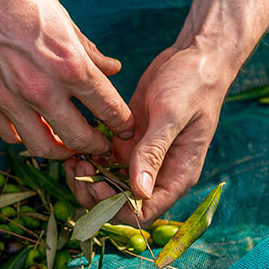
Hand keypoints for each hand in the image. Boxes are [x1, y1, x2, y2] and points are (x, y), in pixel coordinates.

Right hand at [0, 0, 134, 156]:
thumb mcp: (61, 14)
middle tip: (100, 146)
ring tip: (67, 145)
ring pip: (42, 147)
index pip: (107, 107)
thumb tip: (111, 68)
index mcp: (68, 64)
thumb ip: (87, 49)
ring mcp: (9, 98)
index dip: (122, 123)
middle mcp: (40, 88)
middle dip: (95, 146)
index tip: (124, 128)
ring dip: (60, 151)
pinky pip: (9, 135)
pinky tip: (33, 129)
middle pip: (78, 138)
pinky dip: (25, 137)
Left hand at [65, 43, 232, 224]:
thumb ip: (154, 152)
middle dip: (96, 195)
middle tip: (78, 170)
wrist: (194, 56)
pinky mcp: (128, 144)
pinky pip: (104, 164)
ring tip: (74, 160)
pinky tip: (76, 149)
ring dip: (88, 180)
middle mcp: (159, 174)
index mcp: (177, 176)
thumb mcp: (171, 115)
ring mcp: (141, 160)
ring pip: (109, 187)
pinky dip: (89, 162)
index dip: (116, 208)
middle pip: (121, 205)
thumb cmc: (193, 83)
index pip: (145, 212)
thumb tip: (140, 192)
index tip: (96, 184)